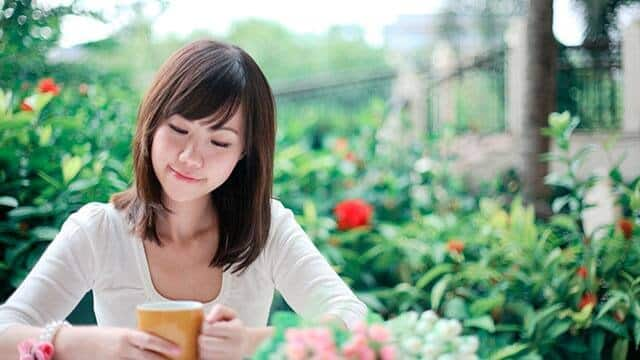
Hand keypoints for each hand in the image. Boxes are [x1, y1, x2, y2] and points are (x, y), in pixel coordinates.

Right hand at [56, 326, 181, 359]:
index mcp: (126, 335)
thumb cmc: (100, 337)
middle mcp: (122, 349)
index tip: (180, 350)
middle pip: (147, 358)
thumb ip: (137, 339)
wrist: (71, 345)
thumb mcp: (120, 334)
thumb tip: (160, 344)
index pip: (148, 339)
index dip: (165, 345)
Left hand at [199, 304, 247, 359]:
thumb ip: (219, 310)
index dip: (204, 325)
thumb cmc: (233, 326)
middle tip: (205, 334)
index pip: (209, 328)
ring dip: (201, 347)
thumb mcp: (230, 314)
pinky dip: (204, 355)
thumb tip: (208, 320)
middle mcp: (235, 347)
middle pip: (203, 342)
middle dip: (201, 337)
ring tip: (208, 342)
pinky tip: (209, 350)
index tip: (208, 325)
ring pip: (203, 353)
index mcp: (237, 331)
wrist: (245, 345)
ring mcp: (230, 358)